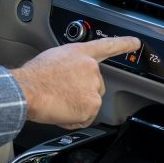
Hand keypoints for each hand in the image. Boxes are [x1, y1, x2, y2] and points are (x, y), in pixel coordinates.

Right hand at [9, 36, 140, 129]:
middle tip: (61, 93)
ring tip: (58, 101)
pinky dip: (74, 119)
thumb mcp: (52, 59)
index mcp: (80, 54)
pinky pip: (85, 119)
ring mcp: (93, 87)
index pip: (107, 46)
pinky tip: (60, 110)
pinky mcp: (91, 105)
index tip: (136, 43)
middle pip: (95, 85)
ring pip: (89, 103)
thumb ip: (69, 64)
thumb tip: (69, 76)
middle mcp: (91, 68)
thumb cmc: (33, 76)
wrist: (27, 90)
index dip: (124, 44)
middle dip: (81, 92)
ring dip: (76, 107)